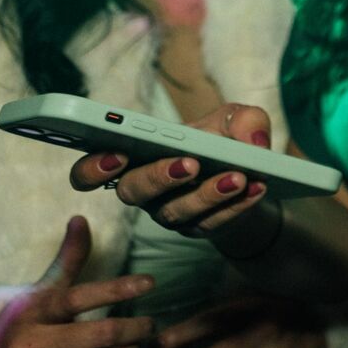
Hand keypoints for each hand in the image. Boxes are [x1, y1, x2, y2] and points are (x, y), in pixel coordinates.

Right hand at [0, 216, 154, 347]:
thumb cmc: (18, 331)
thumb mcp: (38, 296)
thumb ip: (67, 262)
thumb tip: (81, 219)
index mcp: (31, 314)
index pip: (79, 297)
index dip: (118, 288)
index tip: (149, 283)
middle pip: (100, 336)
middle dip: (135, 330)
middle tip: (148, 326)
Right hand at [67, 103, 275, 238]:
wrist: (253, 176)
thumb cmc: (225, 140)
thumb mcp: (236, 119)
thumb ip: (242, 120)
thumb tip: (251, 141)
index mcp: (136, 156)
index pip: (90, 170)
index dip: (92, 167)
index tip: (116, 155)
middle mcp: (145, 190)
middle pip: (132, 192)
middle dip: (158, 177)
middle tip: (189, 164)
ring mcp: (169, 213)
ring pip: (175, 211)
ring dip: (207, 194)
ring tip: (237, 177)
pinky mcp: (198, 228)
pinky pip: (211, 222)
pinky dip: (236, 205)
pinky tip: (256, 188)